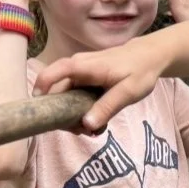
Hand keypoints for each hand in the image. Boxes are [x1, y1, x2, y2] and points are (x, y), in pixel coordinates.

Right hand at [33, 36, 165, 132]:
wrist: (149, 56)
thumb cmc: (140, 71)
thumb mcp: (128, 91)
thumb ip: (108, 107)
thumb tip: (86, 124)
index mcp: (87, 67)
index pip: (56, 71)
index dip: (42, 86)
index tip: (39, 107)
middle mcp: (78, 67)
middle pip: (57, 90)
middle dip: (61, 113)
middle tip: (77, 131)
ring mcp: (80, 72)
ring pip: (65, 94)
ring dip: (71, 114)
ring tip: (87, 130)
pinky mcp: (84, 78)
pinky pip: (74, 94)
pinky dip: (78, 109)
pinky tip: (92, 122)